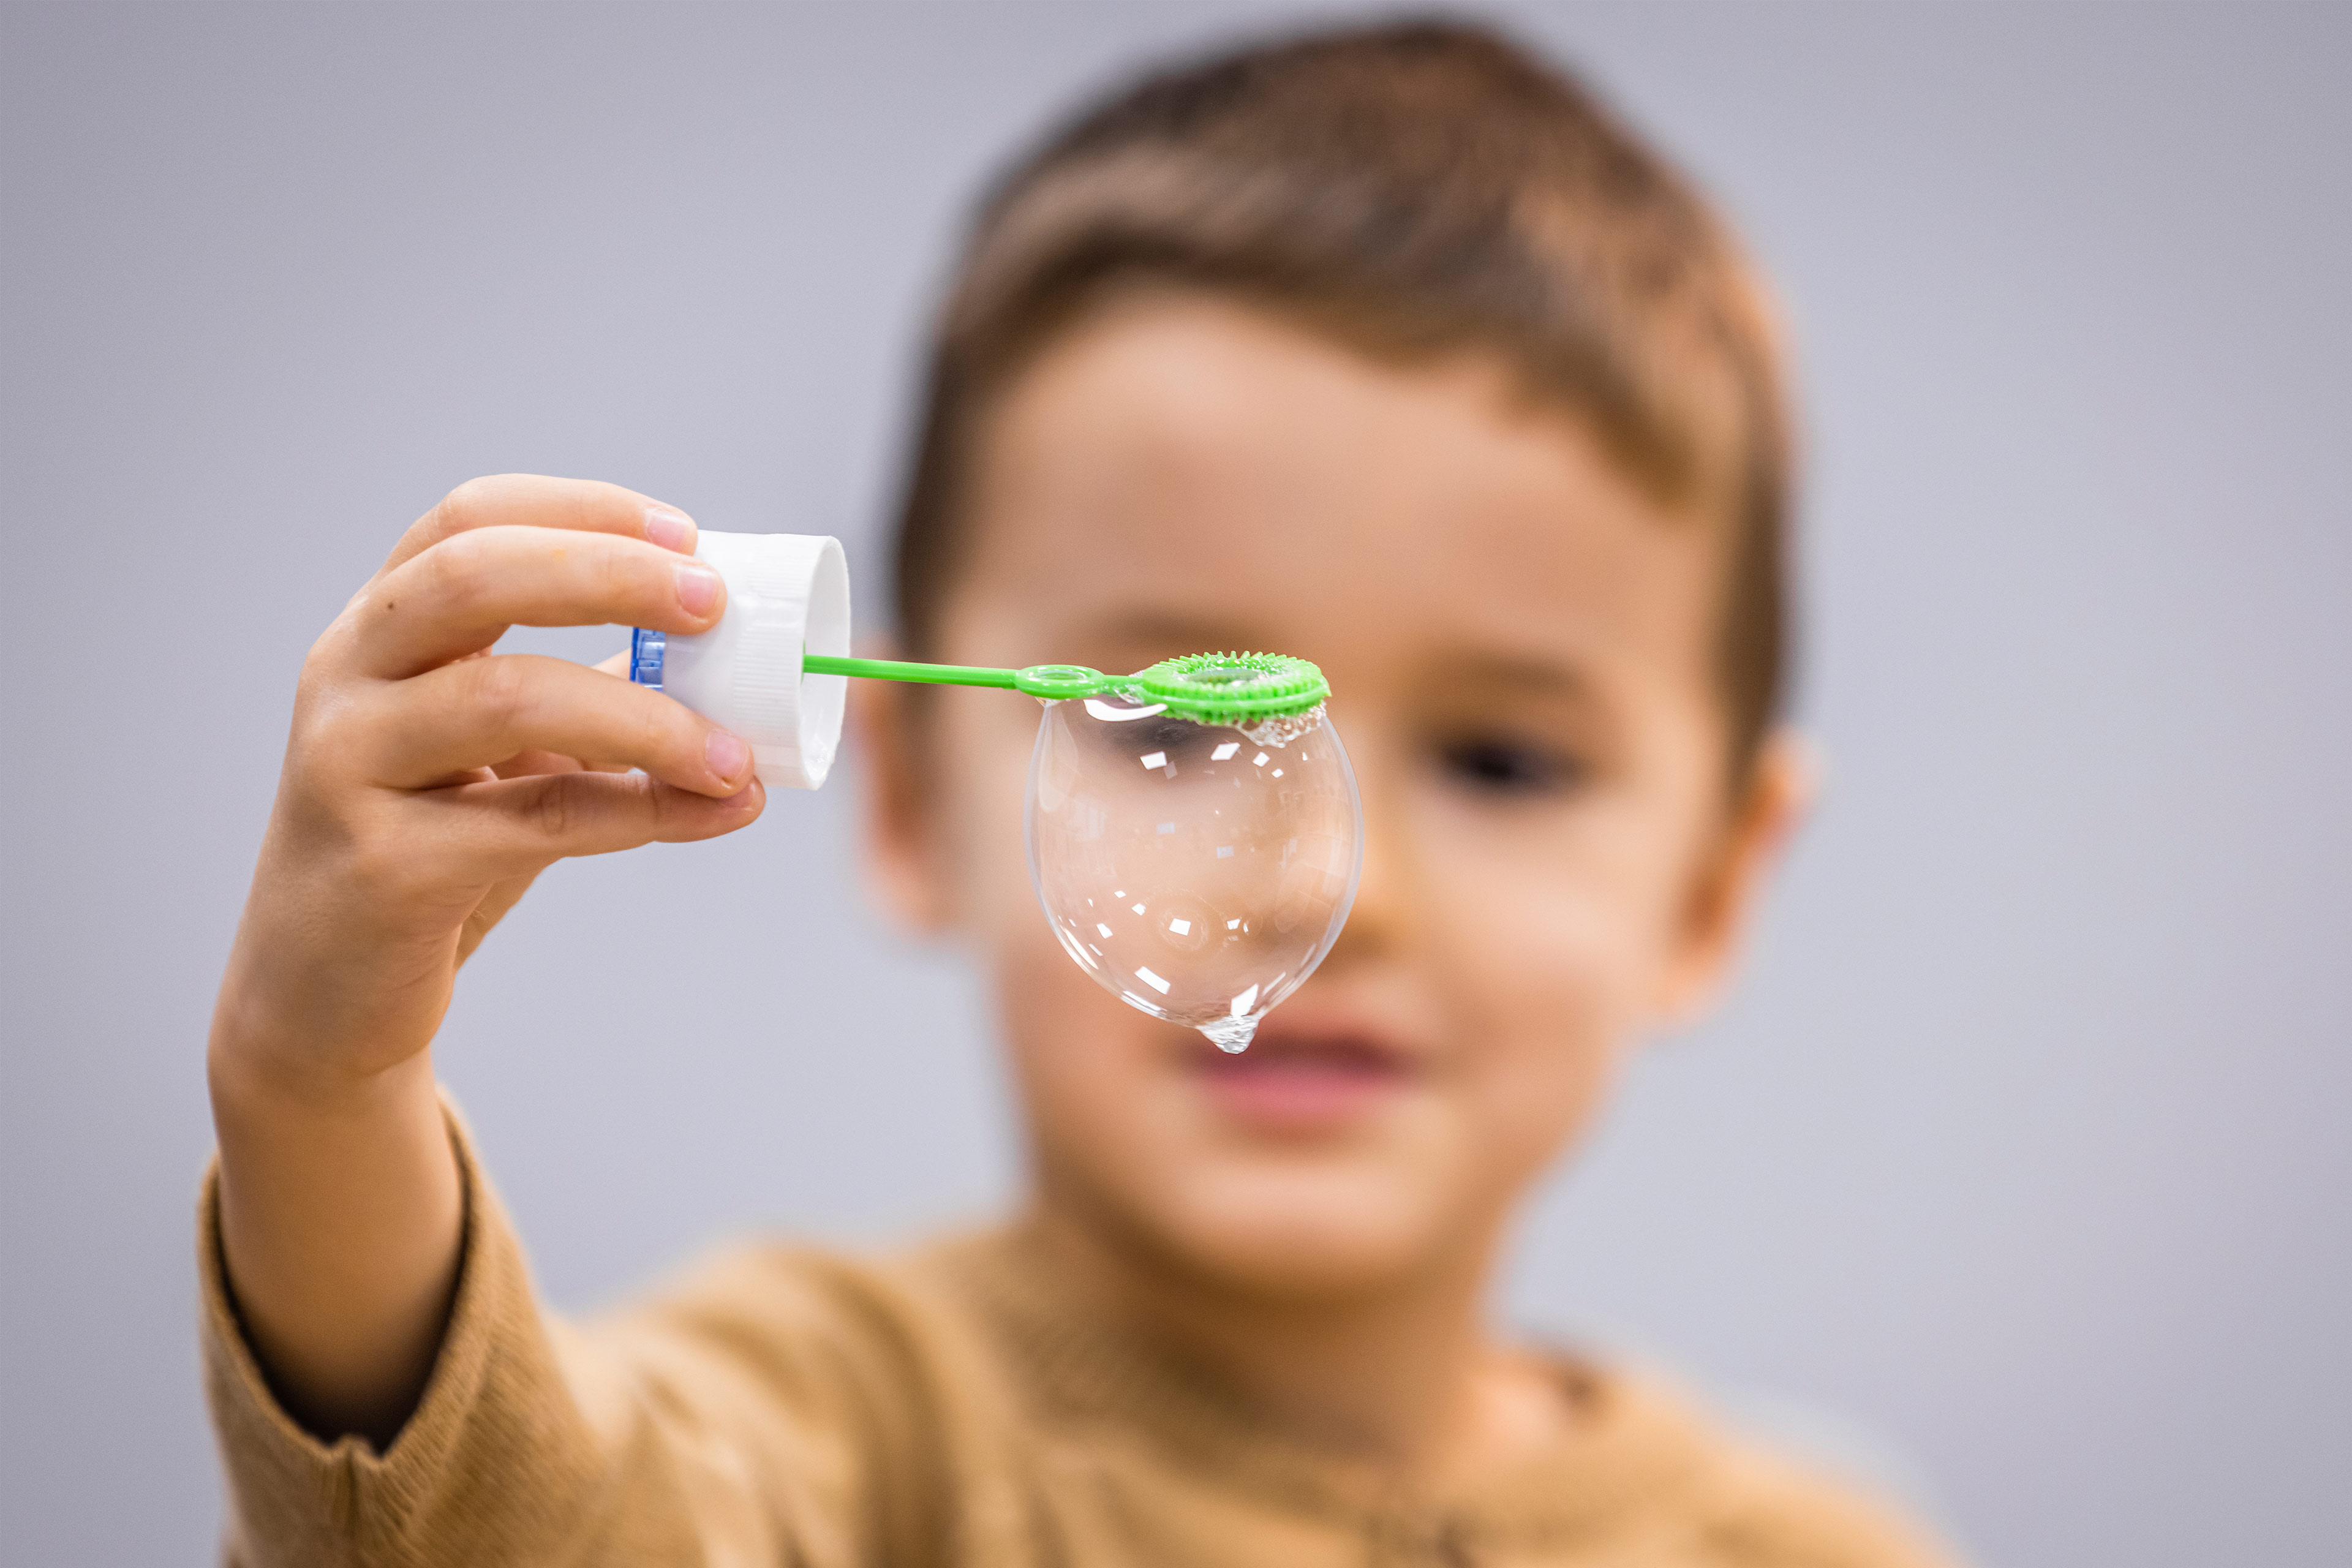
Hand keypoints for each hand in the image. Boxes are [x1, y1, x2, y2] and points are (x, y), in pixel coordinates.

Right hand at [213, 475, 762, 1091]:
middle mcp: (345, 679)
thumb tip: (735, 673)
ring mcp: (349, 767)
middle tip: (712, 604)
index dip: (580, 510)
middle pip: (473, 578)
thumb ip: (590, 696)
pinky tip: (716, 811)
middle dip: (608, 575)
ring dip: (646, 717)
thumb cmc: (427, 850)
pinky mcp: (384, 866)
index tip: (685, 534)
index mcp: (377, 630)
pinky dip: (642, 810)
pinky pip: (536, 818)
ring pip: (507, 697)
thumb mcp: (501, 754)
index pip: (466, 520)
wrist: (322, 997)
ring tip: (735, 754)